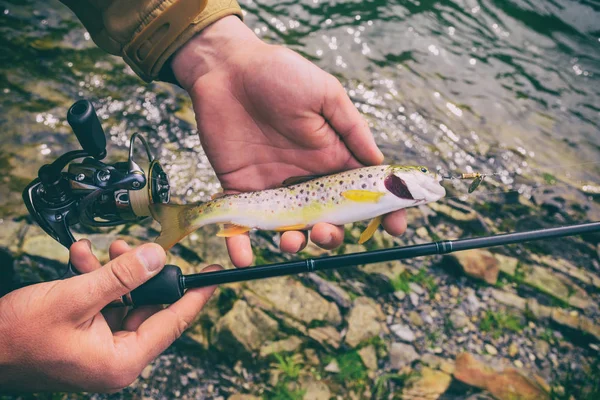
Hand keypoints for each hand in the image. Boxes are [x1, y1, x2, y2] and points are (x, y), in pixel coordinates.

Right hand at [0, 240, 220, 392]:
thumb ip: (121, 276)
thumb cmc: (18, 335)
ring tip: (101, 249)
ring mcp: (101, 347)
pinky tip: (80, 258)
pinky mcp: (87, 336)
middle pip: (148, 306)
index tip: (214, 275)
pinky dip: (95, 280)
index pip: (173, 323)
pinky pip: (103, 303)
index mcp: (122, 360)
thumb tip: (157, 257)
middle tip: (135, 249)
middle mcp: (116, 357)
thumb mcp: (76, 298)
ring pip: (124, 299)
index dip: (195, 296)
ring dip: (113, 272)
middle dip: (140, 272)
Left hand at [171, 16, 406, 266]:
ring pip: (290, 227)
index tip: (395, 228)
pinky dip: (241, 244)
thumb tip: (380, 164)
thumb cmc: (281, 74)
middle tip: (326, 231)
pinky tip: (243, 258)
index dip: (381, 211)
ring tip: (292, 240)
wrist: (228, 68)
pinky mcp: (240, 189)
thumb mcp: (326, 95)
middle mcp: (306, 178)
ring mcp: (273, 187)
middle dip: (332, 234)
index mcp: (331, 157)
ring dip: (295, 242)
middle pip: (327, 218)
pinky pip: (242, 223)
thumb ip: (352, 129)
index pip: (361, 191)